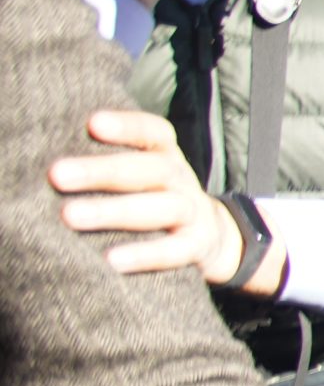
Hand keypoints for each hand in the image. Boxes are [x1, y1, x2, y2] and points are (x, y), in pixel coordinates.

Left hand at [49, 110, 277, 289]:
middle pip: (150, 170)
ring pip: (162, 208)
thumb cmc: (152, 196)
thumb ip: (109, 160)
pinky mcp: (197, 247)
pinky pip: (174, 251)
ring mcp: (193, 213)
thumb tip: (50, 156)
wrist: (210, 235)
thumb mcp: (142, 171)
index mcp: (165, 154)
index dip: (127, 127)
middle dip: (103, 171)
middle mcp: (181, 179)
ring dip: (114, 211)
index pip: (153, 132)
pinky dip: (145, 255)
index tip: (93, 124)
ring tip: (69, 216)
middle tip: (57, 175)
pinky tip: (110, 261)